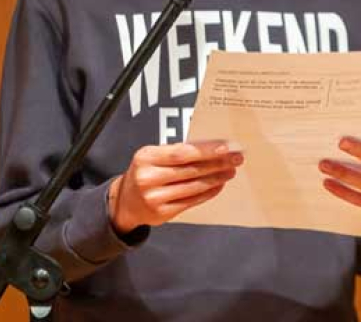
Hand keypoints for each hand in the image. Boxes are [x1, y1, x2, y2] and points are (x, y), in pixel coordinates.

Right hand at [108, 140, 242, 233]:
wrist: (124, 202)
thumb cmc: (145, 171)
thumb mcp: (152, 156)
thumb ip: (176, 152)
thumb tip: (211, 148)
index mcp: (146, 157)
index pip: (182, 153)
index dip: (206, 150)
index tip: (226, 147)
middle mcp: (148, 178)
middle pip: (191, 170)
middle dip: (217, 163)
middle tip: (236, 158)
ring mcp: (155, 198)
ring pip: (194, 186)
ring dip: (216, 178)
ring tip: (230, 171)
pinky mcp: (162, 214)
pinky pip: (191, 201)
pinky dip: (208, 192)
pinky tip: (219, 185)